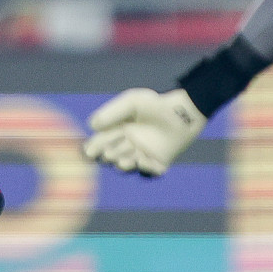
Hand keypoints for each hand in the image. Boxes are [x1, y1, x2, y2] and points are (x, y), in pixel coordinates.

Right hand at [83, 87, 205, 176]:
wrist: (183, 112)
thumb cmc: (156, 105)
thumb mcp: (131, 102)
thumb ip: (112, 112)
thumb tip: (92, 125)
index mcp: (121, 128)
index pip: (103, 140)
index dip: (94, 146)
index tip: (89, 151)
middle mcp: (130, 142)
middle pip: (112, 153)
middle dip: (109, 154)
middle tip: (110, 152)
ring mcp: (144, 153)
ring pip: (127, 163)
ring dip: (123, 162)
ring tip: (125, 158)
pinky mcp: (158, 161)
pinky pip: (148, 169)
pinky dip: (145, 167)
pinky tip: (144, 160)